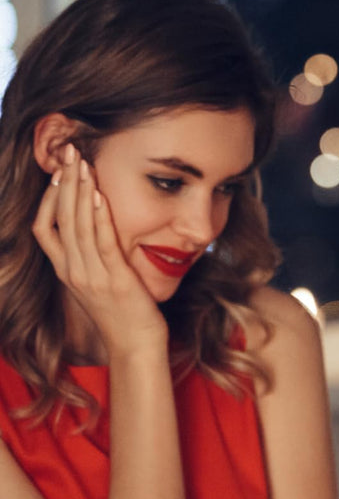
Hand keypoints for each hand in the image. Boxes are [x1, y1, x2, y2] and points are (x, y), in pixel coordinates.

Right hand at [32, 144, 166, 357]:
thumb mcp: (98, 285)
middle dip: (64, 182)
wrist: (136, 346)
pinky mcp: (115, 280)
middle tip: (68, 152)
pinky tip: (100, 195)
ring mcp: (92, 276)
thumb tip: (96, 235)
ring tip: (82, 163)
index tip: (58, 173)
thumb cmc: (124, 315)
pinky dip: (100, 217)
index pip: (43, 227)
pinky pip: (103, 242)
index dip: (49, 198)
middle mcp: (73, 271)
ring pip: (78, 225)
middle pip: (59, 218)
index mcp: (66, 272)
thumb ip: (91, 261)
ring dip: (80, 191)